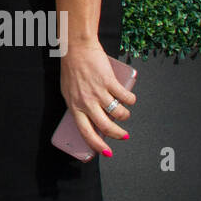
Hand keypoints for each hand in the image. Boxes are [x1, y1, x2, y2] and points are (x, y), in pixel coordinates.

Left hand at [60, 39, 134, 156]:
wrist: (76, 48)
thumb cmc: (72, 69)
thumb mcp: (68, 92)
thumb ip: (77, 105)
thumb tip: (90, 120)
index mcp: (74, 106)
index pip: (86, 132)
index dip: (97, 145)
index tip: (107, 152)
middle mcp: (86, 102)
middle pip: (106, 127)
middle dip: (119, 135)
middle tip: (124, 135)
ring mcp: (98, 92)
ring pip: (119, 113)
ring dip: (125, 115)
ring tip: (125, 111)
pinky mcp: (109, 82)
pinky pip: (126, 98)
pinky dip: (131, 101)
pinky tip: (130, 100)